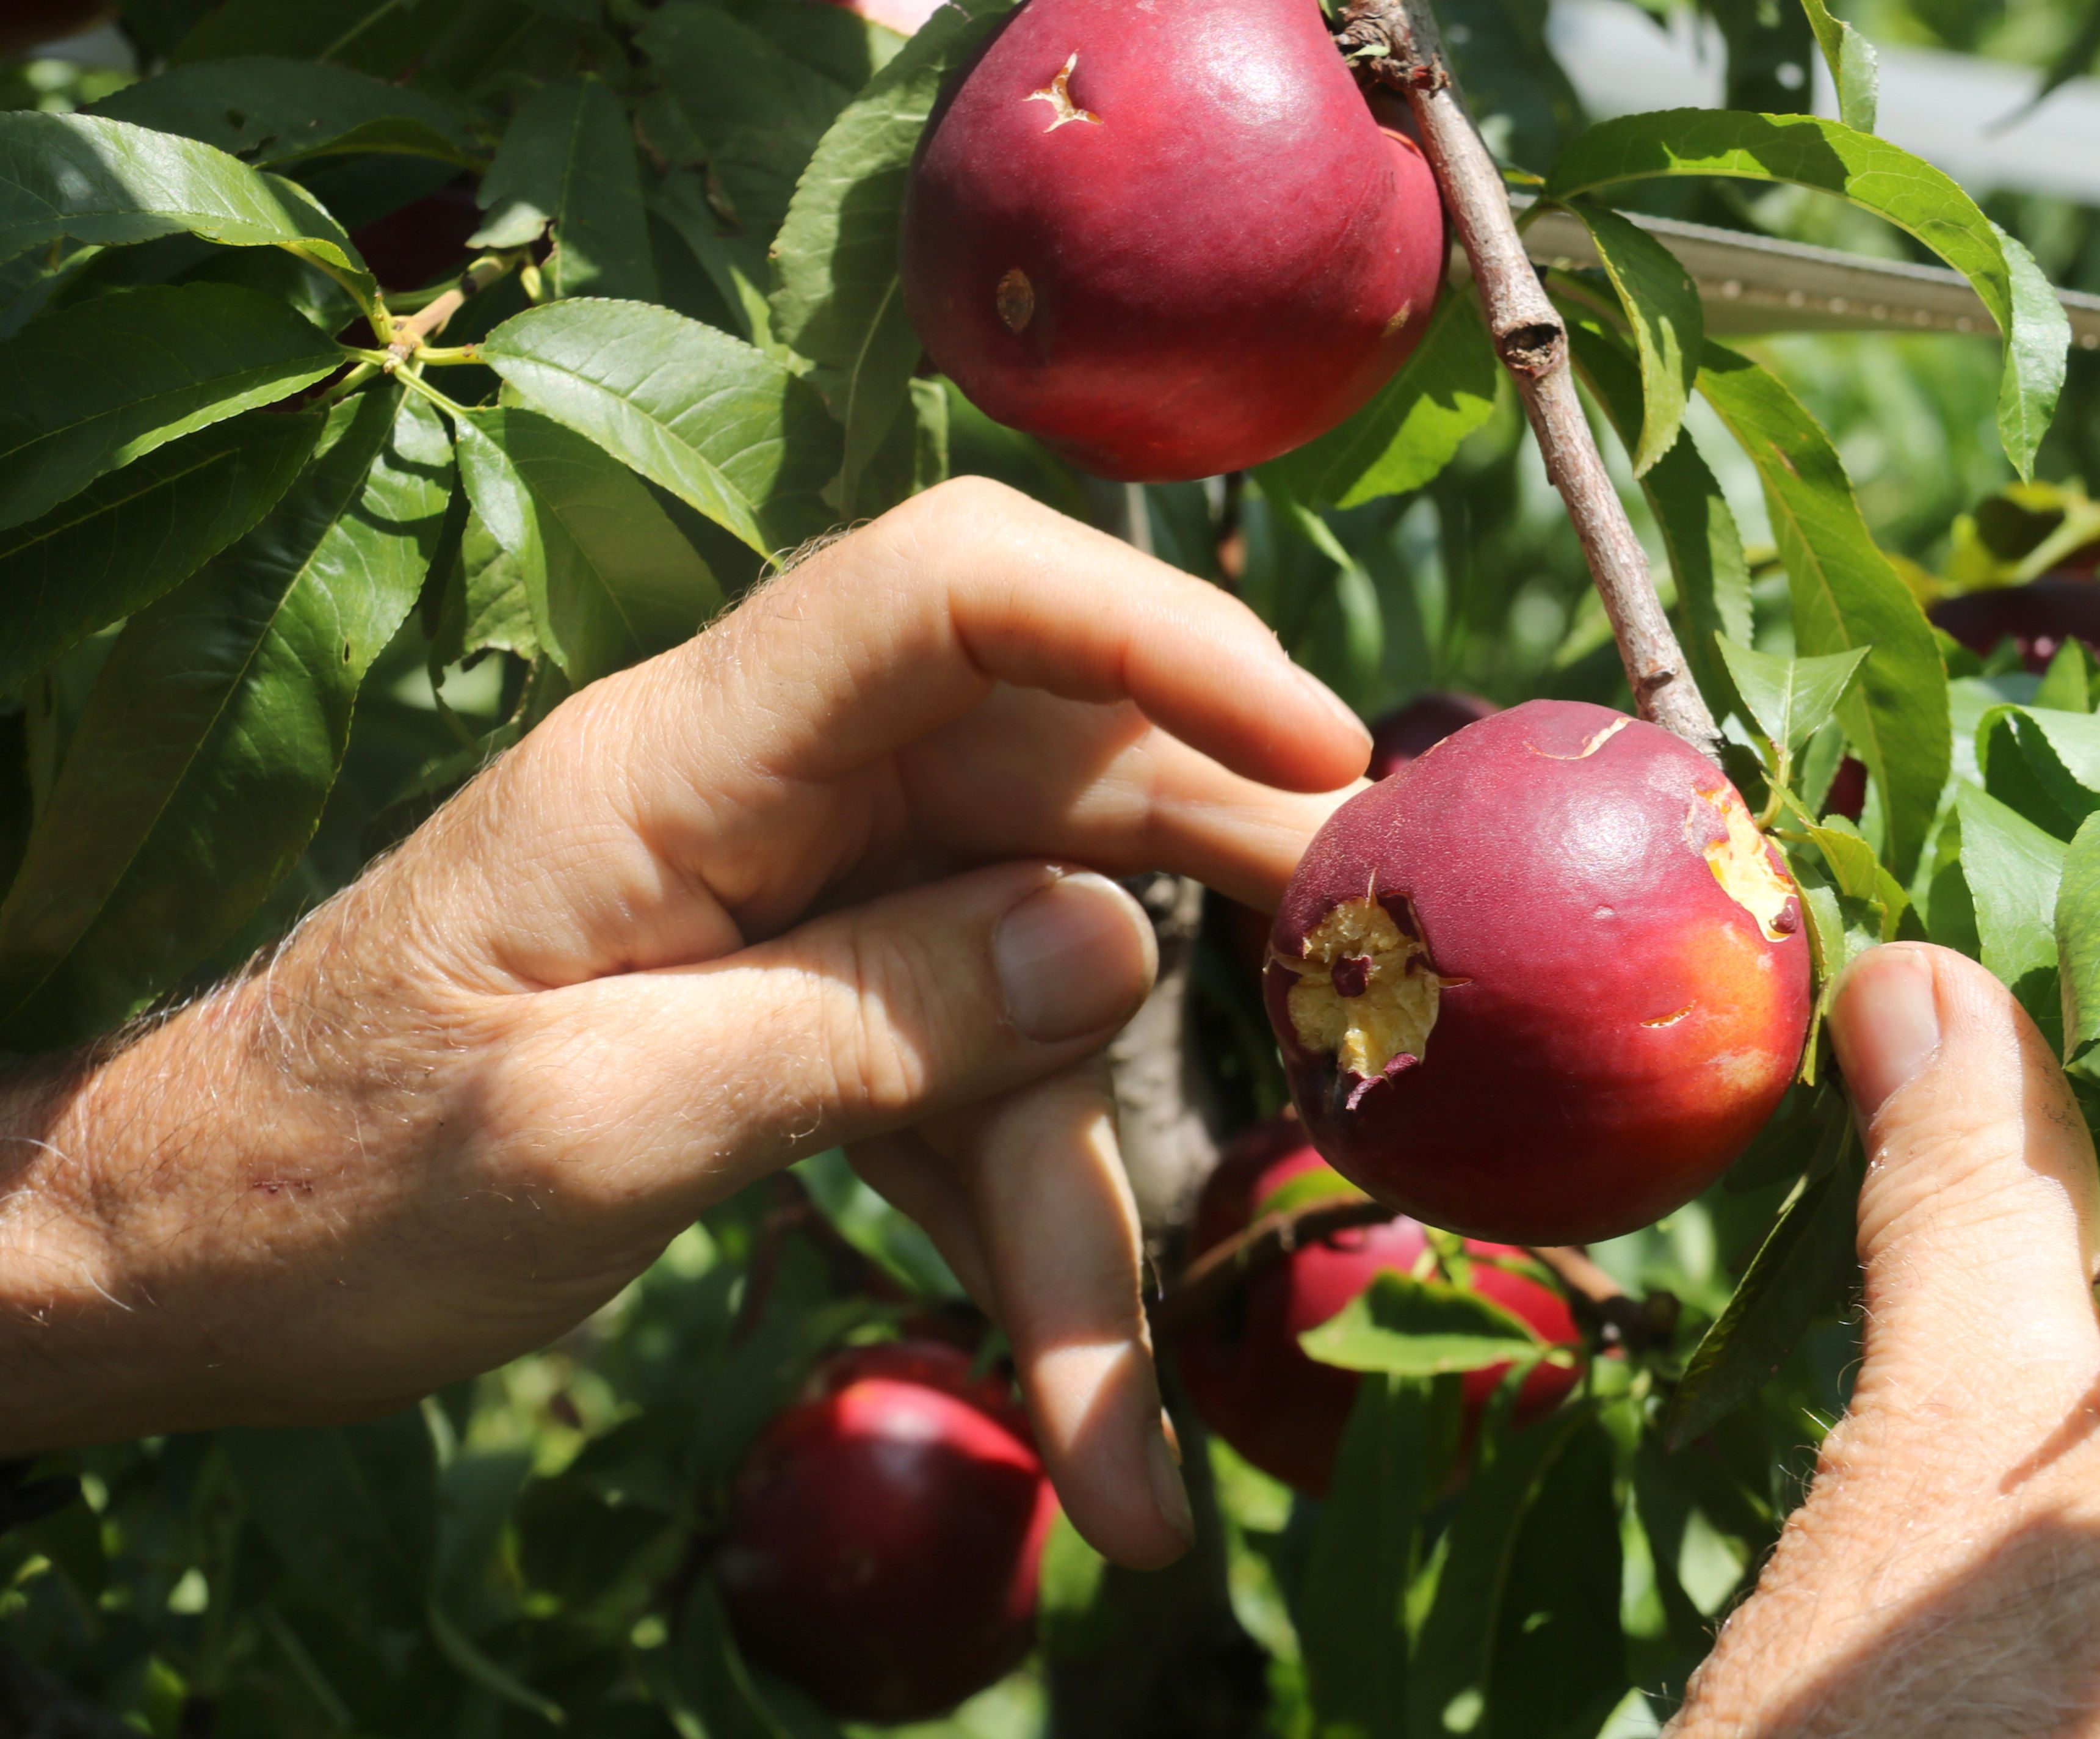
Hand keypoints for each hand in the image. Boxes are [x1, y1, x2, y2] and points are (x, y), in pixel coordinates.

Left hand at [0, 478, 1367, 1568]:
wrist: (196, 1255)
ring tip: (1137, 1454)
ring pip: (1032, 993)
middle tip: (1384, 992)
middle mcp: (769, 800)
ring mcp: (803, 905)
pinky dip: (1023, 1256)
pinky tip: (1077, 1428)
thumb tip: (1114, 942)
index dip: (1152, 633)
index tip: (1317, 749)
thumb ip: (863, 1020)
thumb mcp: (595, 1126)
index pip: (949, 595)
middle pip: (1051, 785)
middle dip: (1220, 898)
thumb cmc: (337, 1184)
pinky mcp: (817, 1010)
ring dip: (1093, 1211)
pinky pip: (970, 1099)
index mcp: (681, 763)